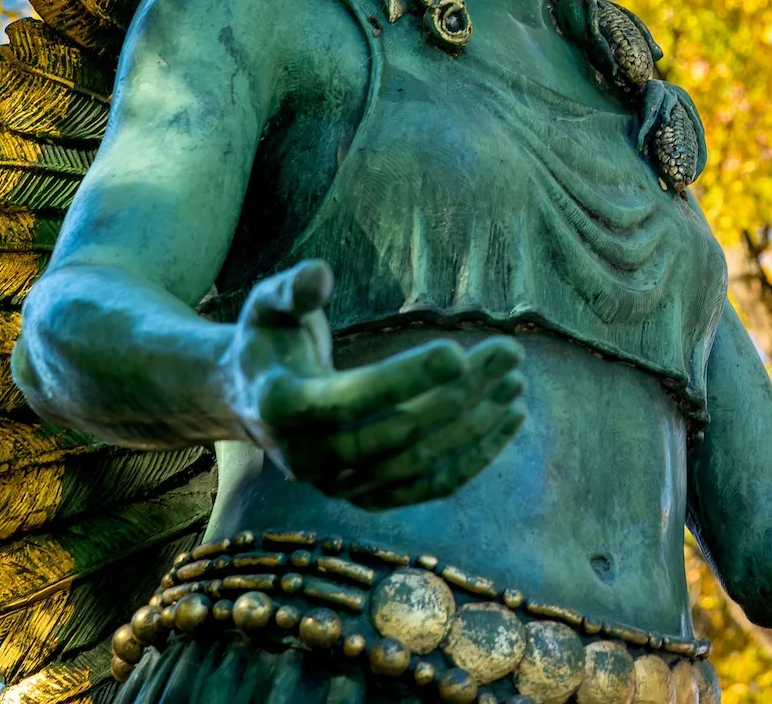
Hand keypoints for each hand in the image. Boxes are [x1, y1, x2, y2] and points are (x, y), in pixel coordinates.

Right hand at [219, 260, 526, 509]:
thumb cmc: (271, 338)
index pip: (350, 400)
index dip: (405, 379)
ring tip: (518, 384)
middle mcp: (307, 457)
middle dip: (459, 395)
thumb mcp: (267, 304)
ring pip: (419, 466)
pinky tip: (511, 419)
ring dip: (476, 427)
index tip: (457, 350)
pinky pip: (429, 486)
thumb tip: (320, 274)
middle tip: (508, 354)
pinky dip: (475, 457)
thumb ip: (292, 289)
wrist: (253, 398)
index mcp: (281, 406)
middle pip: (396, 434)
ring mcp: (339, 484)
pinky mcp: (368, 497)